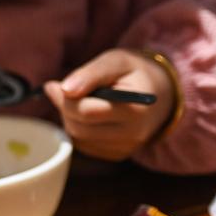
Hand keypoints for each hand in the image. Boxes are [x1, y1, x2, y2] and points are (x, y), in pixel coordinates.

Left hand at [44, 48, 175, 160]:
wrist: (162, 93)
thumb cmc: (135, 72)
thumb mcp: (116, 61)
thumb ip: (91, 74)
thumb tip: (65, 89)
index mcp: (134, 109)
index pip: (86, 111)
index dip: (63, 98)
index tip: (53, 85)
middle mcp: (133, 134)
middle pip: (79, 127)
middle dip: (65, 107)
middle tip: (64, 90)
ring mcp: (126, 148)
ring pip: (79, 137)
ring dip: (70, 118)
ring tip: (81, 99)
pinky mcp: (119, 154)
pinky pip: (85, 145)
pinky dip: (78, 129)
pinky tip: (88, 114)